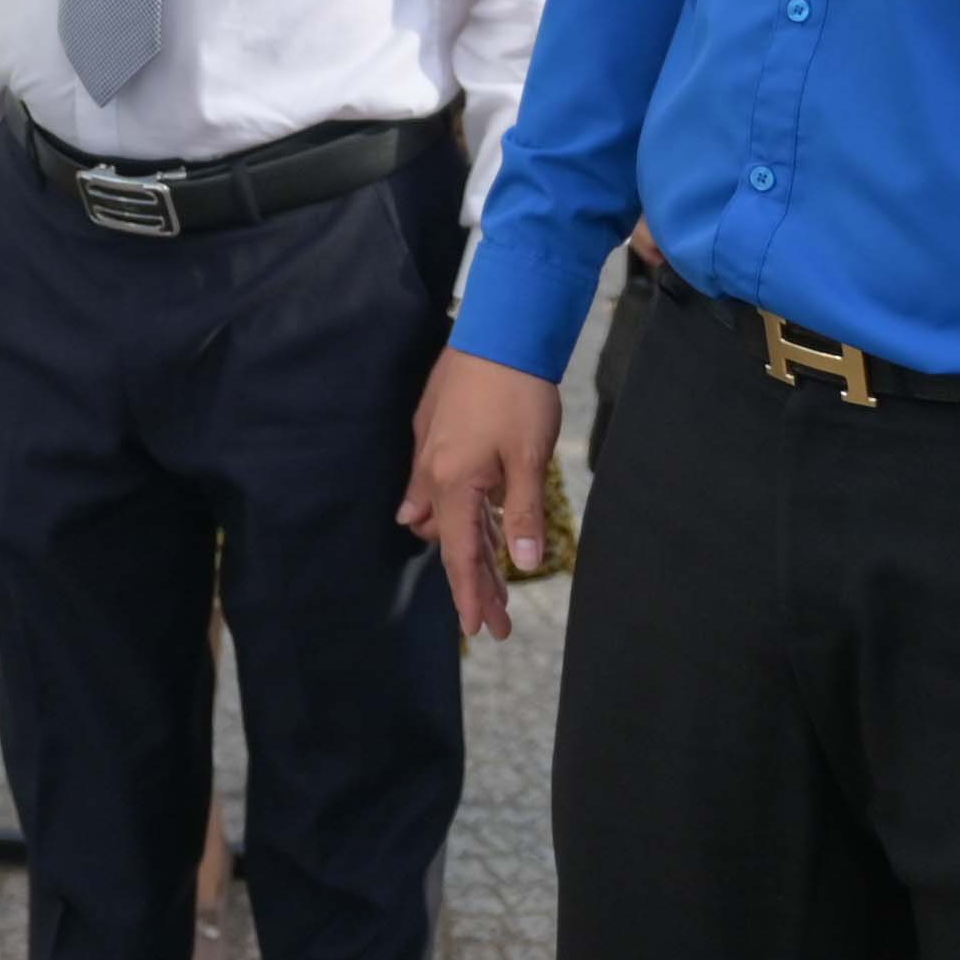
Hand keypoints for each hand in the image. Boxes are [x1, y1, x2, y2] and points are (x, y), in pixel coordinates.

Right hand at [398, 349, 563, 637]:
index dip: (471, 595)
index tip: (480, 629)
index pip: (462, 555)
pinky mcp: (436, 429)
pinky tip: (458, 521)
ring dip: (469, 547)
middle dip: (474, 581)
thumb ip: (524, 515)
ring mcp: (431, 448)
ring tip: (494, 578)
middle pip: (451, 540)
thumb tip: (526, 565)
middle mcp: (433, 470)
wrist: (500, 329)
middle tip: (498, 617)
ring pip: (444, 514)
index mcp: (453, 482)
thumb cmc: (517, 394)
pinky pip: (439, 486)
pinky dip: (457, 513)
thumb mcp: (529, 460)